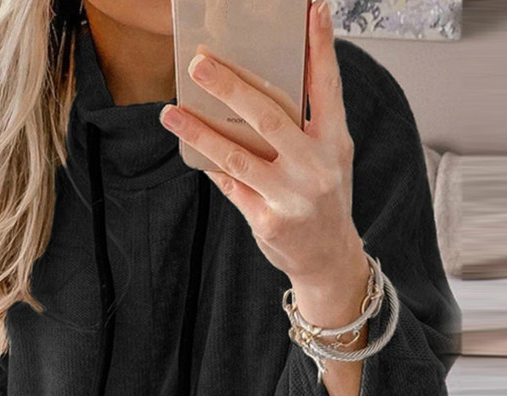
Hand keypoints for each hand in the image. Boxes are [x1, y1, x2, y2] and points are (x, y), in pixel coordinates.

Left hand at [158, 0, 364, 290]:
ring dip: (199, 131)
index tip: (312, 9)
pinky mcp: (268, 221)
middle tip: (199, 64)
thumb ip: (305, 127)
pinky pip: (230, 186)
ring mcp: (292, 196)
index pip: (328, 87)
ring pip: (237, 156)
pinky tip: (191, 150)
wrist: (328, 260)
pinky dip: (210, 166)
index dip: (320, 47)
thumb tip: (254, 92)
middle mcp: (317, 167)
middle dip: (230, 86)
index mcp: (336, 143)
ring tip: (171, 112)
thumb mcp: (329, 160)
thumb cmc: (324, 202)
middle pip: (268, 116)